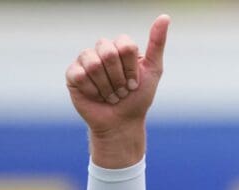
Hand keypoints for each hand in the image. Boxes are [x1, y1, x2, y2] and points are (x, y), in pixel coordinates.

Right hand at [65, 15, 169, 165]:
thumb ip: (157, 44)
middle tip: (122, 91)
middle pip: (108, 52)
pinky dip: (93, 91)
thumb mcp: (153, 71)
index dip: (131, 68)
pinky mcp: (72, 74)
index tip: (135, 83)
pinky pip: (80, 75)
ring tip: (111, 95)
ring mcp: (85, 61)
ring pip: (93, 63)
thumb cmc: (138, 98)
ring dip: (107, 87)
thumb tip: (165, 16)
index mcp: (120, 47)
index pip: (124, 45)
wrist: (122, 122)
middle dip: (119, 78)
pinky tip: (97, 97)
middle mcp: (102, 50)